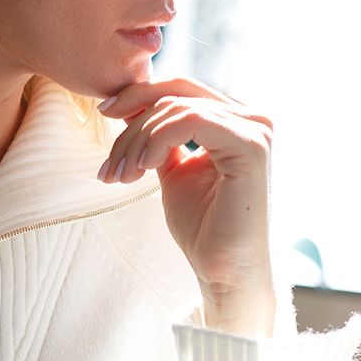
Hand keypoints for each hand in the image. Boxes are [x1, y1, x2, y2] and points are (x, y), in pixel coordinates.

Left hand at [95, 76, 274, 299]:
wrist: (223, 271)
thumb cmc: (202, 229)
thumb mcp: (173, 172)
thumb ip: (160, 139)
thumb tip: (130, 107)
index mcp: (236, 121)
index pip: (181, 89)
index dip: (138, 95)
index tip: (104, 114)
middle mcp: (253, 119)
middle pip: (176, 94)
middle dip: (132, 124)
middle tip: (110, 166)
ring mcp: (256, 130)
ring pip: (177, 109)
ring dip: (138, 141)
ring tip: (122, 176)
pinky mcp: (252, 146)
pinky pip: (191, 122)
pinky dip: (157, 140)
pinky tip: (144, 168)